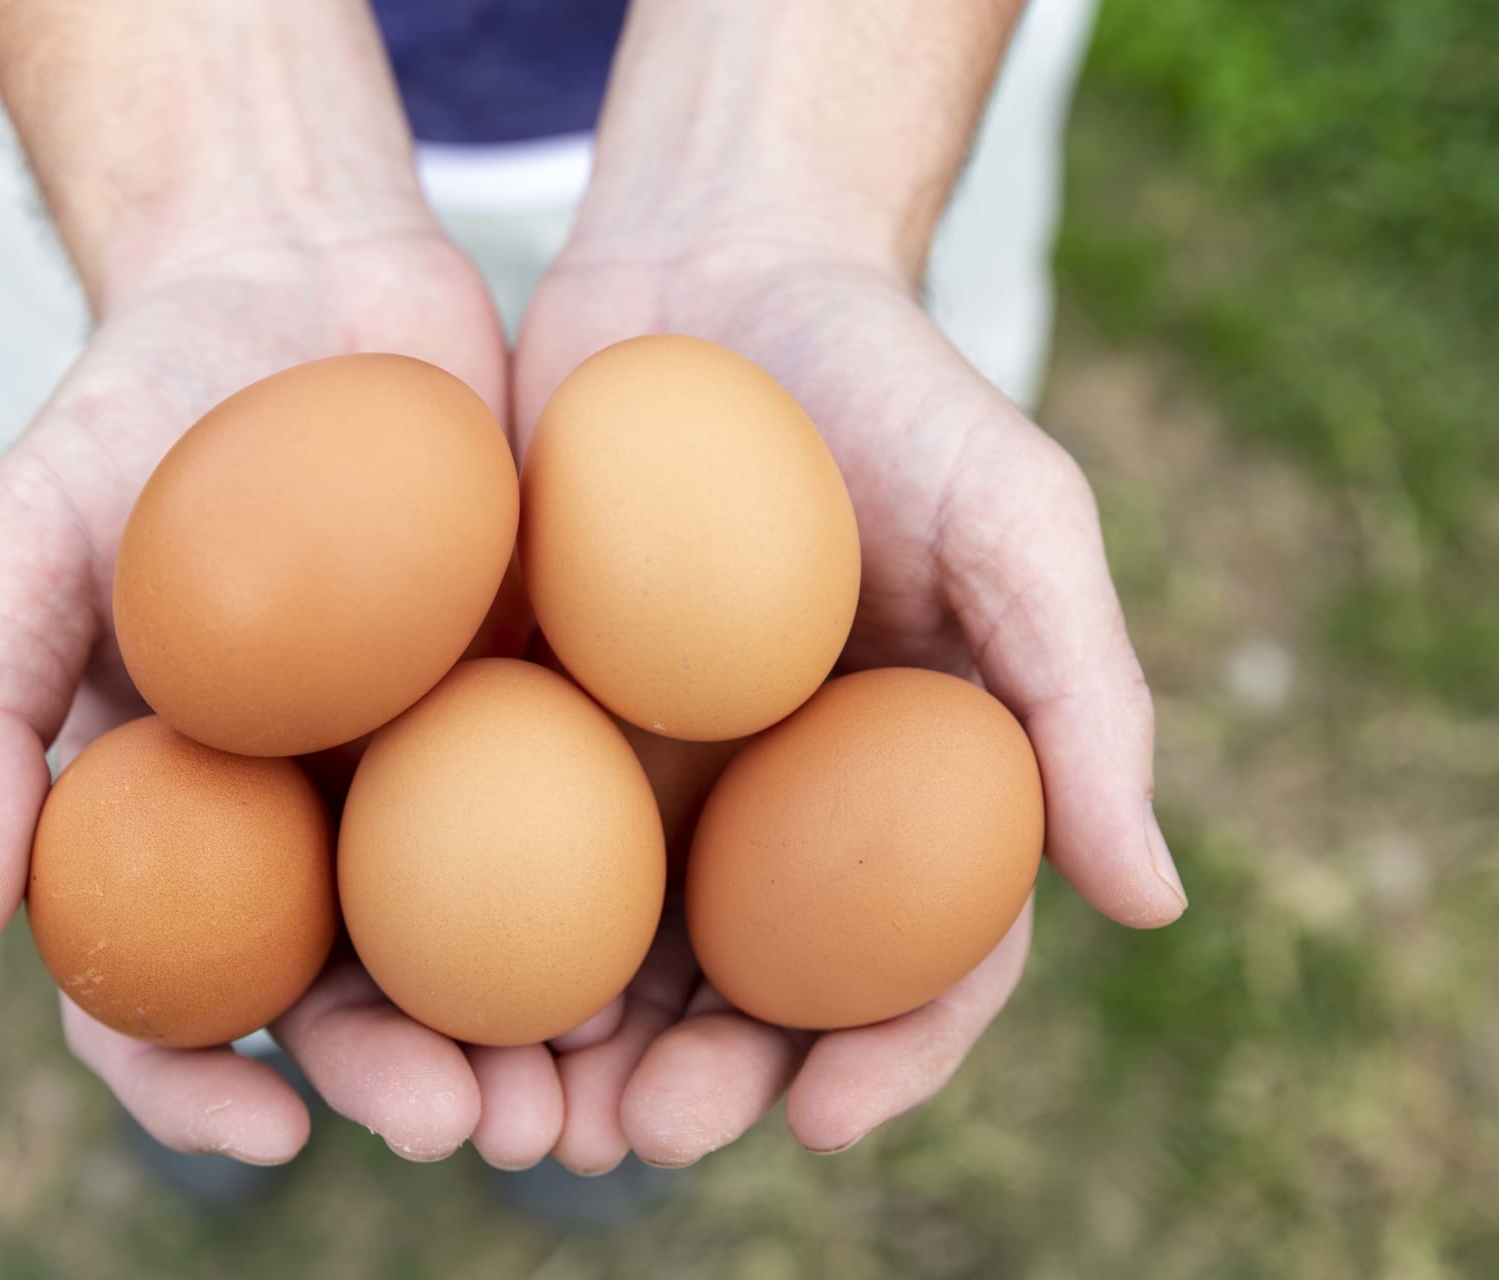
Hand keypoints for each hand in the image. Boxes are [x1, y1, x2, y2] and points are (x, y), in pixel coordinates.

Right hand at [0, 235, 572, 1169]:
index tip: (273, 1132)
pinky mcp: (543, 700)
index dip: (202, 1087)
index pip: (166, 994)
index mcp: (175, 819)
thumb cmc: (132, 411)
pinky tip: (674, 948)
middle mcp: (304, 819)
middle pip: (350, 997)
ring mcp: (432, 766)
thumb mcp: (14, 546)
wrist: (296, 276)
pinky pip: (588, 812)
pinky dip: (623, 896)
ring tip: (590, 1091)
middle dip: (408, 1083)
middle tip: (477, 1128)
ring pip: (481, 939)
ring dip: (534, 1036)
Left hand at [513, 237, 1188, 1169]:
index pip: (913, 962)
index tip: (825, 1122)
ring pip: (602, 955)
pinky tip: (411, 982)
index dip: (885, 1058)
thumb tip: (1154, 901)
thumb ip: (1084, 695)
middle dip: (695, 1087)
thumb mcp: (1015, 514)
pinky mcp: (515, 717)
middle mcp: (771, 806)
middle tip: (633, 1133)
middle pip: (741, 995)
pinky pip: (477, 845)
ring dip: (562, 1054)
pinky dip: (454, 931)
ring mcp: (636, 769)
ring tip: (513, 1106)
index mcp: (901, 789)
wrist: (706, 262)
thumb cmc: (885, 384)